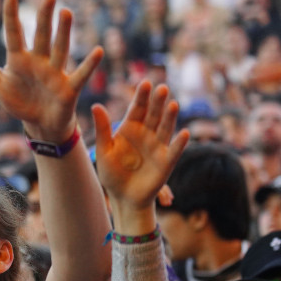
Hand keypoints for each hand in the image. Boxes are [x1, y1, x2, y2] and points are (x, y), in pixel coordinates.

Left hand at [0, 0, 101, 139]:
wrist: (39, 125)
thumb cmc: (19, 100)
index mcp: (19, 59)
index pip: (14, 33)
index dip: (11, 15)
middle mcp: (39, 61)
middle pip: (41, 36)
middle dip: (44, 17)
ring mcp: (55, 73)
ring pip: (59, 50)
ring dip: (63, 33)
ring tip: (66, 12)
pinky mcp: (69, 89)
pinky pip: (80, 75)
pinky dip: (89, 65)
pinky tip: (98, 51)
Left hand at [92, 82, 189, 211]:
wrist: (123, 197)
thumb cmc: (112, 173)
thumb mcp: (104, 150)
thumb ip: (102, 129)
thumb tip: (95, 105)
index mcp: (130, 128)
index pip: (137, 109)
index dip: (142, 97)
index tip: (144, 83)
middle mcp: (147, 134)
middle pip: (153, 114)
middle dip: (157, 102)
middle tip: (161, 88)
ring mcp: (158, 146)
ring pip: (165, 128)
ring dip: (170, 117)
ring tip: (173, 104)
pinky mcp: (167, 161)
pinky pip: (174, 150)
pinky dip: (180, 143)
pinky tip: (185, 133)